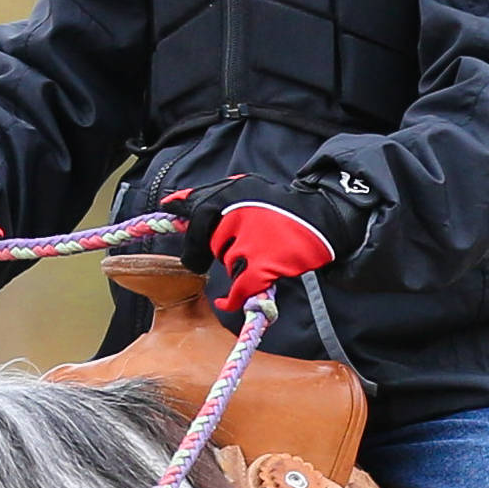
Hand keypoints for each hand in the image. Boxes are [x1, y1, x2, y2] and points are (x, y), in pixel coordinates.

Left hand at [163, 172, 375, 309]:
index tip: (167, 214)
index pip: (194, 209)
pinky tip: (227, 300)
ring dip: (236, 264)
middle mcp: (235, 215)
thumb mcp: (245, 187)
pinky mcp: (263, 265)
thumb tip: (172, 202)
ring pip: (225, 263)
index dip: (181, 216)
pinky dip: (232, 298)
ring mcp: (248, 241)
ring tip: (260, 253)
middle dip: (220, 247)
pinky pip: (237, 288)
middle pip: (210, 243)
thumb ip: (209, 194)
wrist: (321, 217)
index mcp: (229, 195)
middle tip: (243, 242)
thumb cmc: (280, 204)